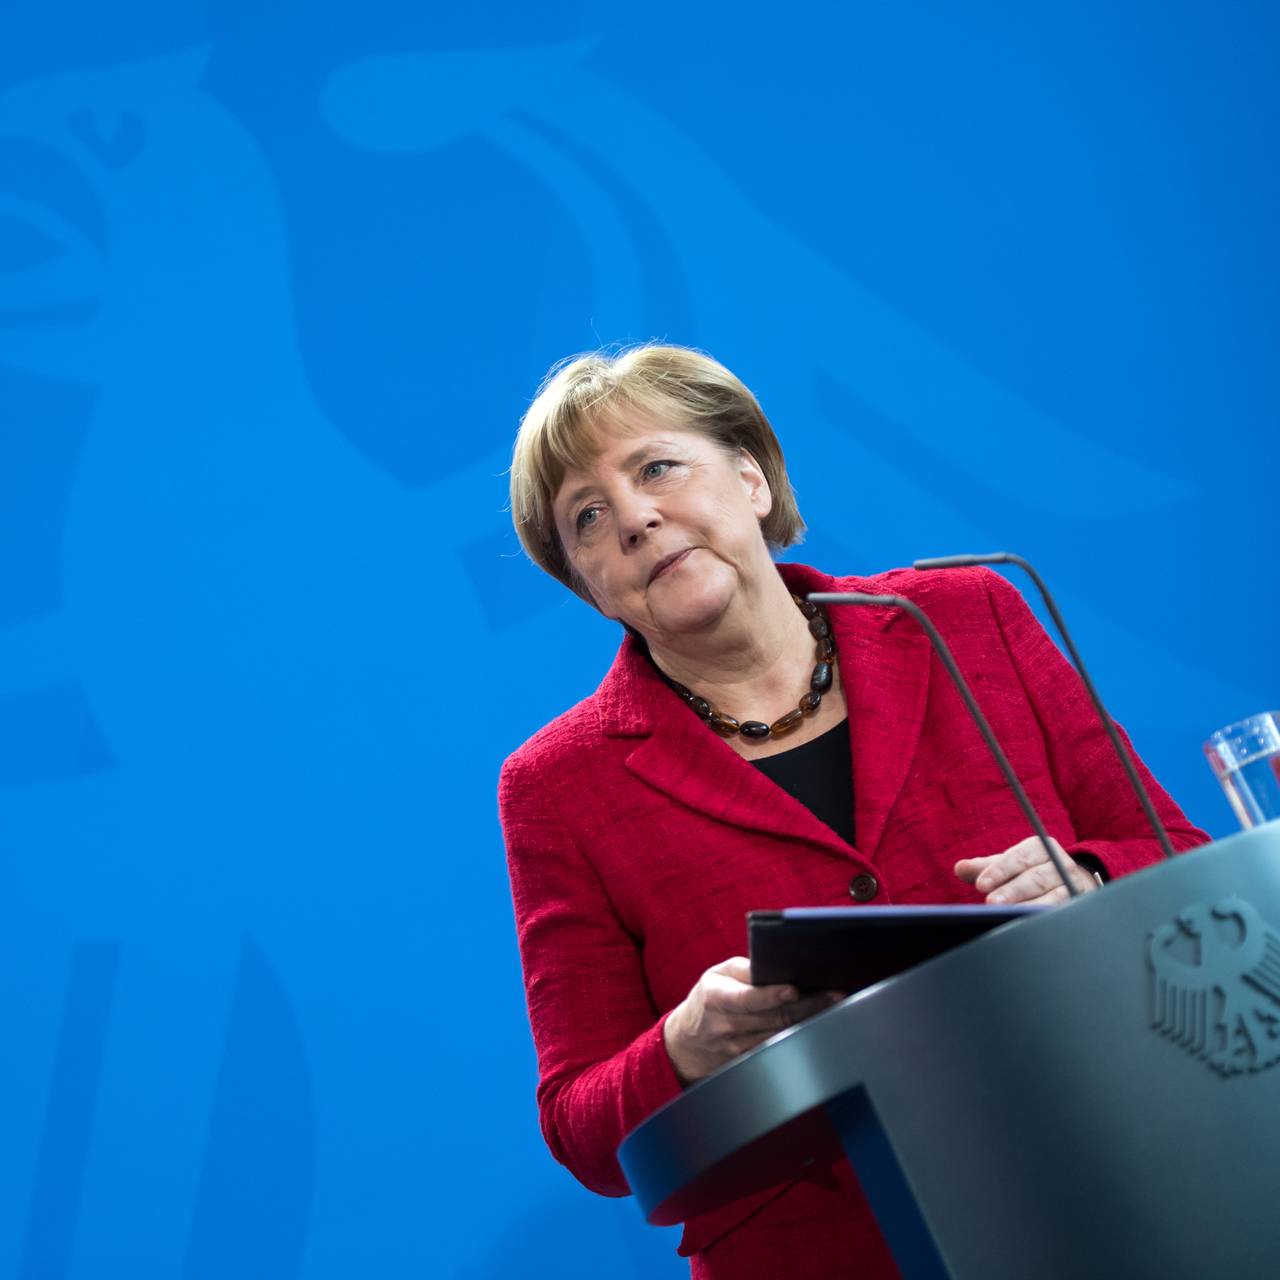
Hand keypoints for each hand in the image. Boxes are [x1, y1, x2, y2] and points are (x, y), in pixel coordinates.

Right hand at [663, 956, 841, 1084]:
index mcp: (716, 998)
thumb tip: (774, 965)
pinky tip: (820, 1025)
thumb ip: (743, 970)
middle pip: (774, 1018)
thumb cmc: (707, 999)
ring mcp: (739, 1049)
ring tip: (836, 1007)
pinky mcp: (751, 1062)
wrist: (687, 1043)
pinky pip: (780, 1048)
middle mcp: (728, 1026)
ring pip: (782, 1035)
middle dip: (808, 1006)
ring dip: (811, 1022)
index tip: (794, 989)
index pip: (747, 998)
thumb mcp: (715, 976)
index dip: (771, 995)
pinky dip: (802, 1036)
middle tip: (835, 995)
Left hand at [955, 835, 1097, 904]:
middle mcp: (1060, 863)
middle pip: (1035, 878)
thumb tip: (959, 868)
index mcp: (1040, 847)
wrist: (1072, 881)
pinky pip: (1064, 912)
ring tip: (1007, 914)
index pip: (1019, 857)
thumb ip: (983, 867)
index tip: (980, 885)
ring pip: (1053, 897)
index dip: (1000, 871)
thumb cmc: (1029, 872)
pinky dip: (1047, 917)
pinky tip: (1030, 924)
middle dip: (1012, 891)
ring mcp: (1072, 885)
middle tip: (991, 903)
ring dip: (1029, 906)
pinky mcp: (1078, 904)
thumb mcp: (1007, 865)